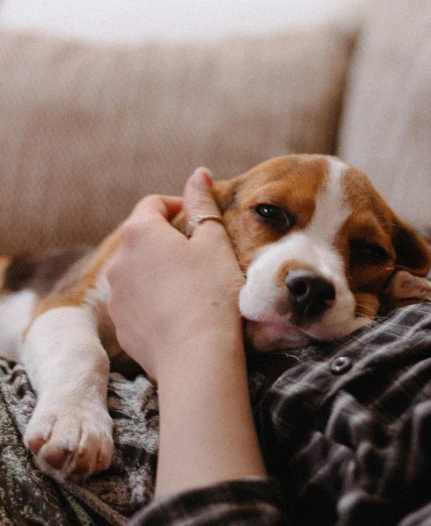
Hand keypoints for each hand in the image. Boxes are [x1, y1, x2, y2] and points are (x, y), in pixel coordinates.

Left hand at [106, 168, 243, 380]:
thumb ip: (202, 203)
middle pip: (142, 236)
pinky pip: (136, 300)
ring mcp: (115, 295)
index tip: (199, 219)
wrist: (197, 357)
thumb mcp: (214, 241)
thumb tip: (199, 173)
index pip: (153, 204)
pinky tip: (180, 310)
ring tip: (190, 283)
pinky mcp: (120, 324)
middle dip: (168, 238)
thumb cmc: (211, 292)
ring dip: (159, 268)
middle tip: (200, 251)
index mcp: (140, 232)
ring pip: (137, 269)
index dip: (177, 205)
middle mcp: (118, 260)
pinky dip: (153, 297)